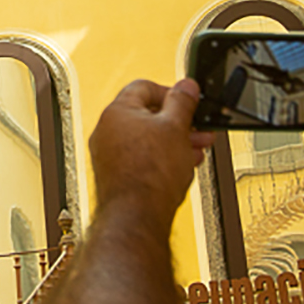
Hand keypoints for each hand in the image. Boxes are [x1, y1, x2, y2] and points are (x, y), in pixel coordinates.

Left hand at [90, 79, 213, 225]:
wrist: (137, 216)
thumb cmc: (149, 175)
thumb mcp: (176, 128)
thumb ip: (183, 102)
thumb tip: (187, 86)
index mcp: (117, 111)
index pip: (145, 87)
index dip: (172, 93)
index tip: (189, 101)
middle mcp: (106, 131)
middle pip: (146, 115)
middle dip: (177, 122)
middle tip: (197, 129)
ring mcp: (108, 155)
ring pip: (145, 139)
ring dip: (173, 142)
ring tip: (194, 151)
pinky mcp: (114, 176)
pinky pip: (140, 159)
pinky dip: (160, 160)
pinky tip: (179, 168)